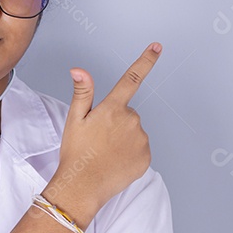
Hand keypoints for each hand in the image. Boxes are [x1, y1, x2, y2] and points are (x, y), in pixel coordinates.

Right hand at [45, 43, 161, 225]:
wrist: (82, 187)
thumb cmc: (76, 153)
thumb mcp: (74, 120)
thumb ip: (82, 93)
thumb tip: (79, 70)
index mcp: (113, 108)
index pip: (131, 78)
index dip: (146, 60)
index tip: (157, 46)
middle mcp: (131, 120)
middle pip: (127, 113)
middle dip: (116, 121)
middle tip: (98, 139)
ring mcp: (141, 140)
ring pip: (134, 132)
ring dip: (123, 139)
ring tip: (105, 152)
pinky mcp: (146, 157)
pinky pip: (140, 149)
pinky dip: (129, 154)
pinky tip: (115, 162)